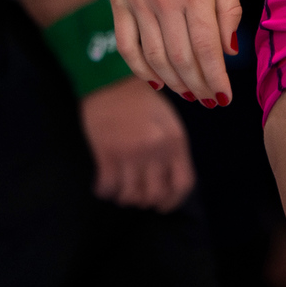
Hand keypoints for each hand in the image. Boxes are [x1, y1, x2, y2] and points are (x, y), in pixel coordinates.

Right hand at [82, 75, 193, 209]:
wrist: (110, 81)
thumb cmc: (140, 100)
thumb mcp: (167, 121)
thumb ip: (173, 149)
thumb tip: (171, 181)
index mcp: (175, 141)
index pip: (182, 184)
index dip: (173, 201)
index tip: (163, 205)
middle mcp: (155, 150)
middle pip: (155, 194)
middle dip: (146, 201)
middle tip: (138, 198)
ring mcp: (131, 153)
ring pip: (131, 194)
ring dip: (125, 198)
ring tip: (120, 193)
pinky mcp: (107, 152)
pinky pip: (108, 185)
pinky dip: (105, 191)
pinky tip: (103, 187)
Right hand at [110, 0, 241, 102]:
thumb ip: (228, 7)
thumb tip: (229, 49)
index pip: (207, 49)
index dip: (217, 79)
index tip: (225, 96)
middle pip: (182, 59)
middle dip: (198, 86)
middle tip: (209, 100)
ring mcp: (137, 1)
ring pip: (155, 57)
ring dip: (174, 82)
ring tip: (188, 93)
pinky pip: (127, 45)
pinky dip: (140, 68)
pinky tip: (155, 80)